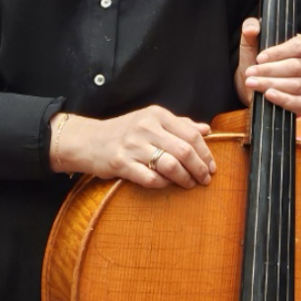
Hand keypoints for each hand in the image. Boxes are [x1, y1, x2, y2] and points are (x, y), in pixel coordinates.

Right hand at [52, 105, 215, 189]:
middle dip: (199, 167)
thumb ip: (179, 124)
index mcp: (157, 114)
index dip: (205, 152)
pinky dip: (163, 184)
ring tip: (190, 184)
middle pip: (184, 150)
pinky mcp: (121, 163)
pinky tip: (168, 185)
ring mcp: (133, 145)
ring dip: (185, 178)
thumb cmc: (125, 131)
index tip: (212, 165)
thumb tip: (206, 130)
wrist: (89, 140)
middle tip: (206, 178)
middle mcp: (146, 127)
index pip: (190, 134)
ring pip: (170, 165)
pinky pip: (150, 178)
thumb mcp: (152, 120)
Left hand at [235, 17, 300, 115]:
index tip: (260, 58)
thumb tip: (251, 29)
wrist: (256, 86)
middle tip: (251, 72)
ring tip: (253, 83)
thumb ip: (251, 30)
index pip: (298, 46)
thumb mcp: (253, 44)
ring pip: (296, 85)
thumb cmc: (259, 63)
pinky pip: (299, 103)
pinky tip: (269, 95)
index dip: (279, 52)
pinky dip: (283, 99)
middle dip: (270, 70)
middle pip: (296, 66)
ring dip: (272, 84)